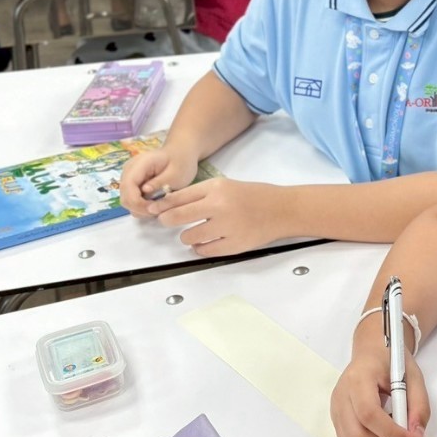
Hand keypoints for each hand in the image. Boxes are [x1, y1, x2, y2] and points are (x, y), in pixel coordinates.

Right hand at [118, 147, 197, 216]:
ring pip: (127, 202)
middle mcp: (129, 171)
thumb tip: (145, 191)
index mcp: (138, 164)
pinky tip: (155, 204)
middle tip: (159, 210)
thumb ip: (160, 182)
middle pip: (125, 198)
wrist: (180, 156)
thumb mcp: (175, 174)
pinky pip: (132, 200)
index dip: (139, 203)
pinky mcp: (132, 185)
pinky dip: (142, 207)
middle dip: (141, 208)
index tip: (155, 209)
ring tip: (159, 206)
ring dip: (142, 209)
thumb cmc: (181, 163)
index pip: (128, 187)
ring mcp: (129, 178)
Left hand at [150, 177, 295, 257]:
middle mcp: (219, 206)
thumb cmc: (252, 196)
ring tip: (193, 235)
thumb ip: (200, 194)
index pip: (179, 197)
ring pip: (190, 237)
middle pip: (178, 217)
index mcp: (216, 187)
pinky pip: (206, 251)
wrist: (281, 210)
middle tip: (166, 223)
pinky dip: (201, 249)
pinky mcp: (234, 245)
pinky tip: (205, 243)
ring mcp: (227, 227)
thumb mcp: (225, 186)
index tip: (155, 211)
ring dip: (187, 238)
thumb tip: (170, 205)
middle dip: (167, 221)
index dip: (162, 205)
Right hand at [331, 318, 429, 436]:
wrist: (371, 352)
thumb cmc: (391, 362)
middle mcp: (342, 394)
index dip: (392, 432)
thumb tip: (416, 436)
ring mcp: (335, 407)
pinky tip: (380, 434)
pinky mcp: (336, 418)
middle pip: (356, 435)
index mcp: (359, 378)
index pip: (369, 413)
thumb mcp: (414, 377)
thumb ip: (419, 405)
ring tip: (391, 434)